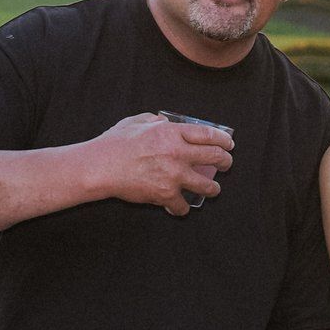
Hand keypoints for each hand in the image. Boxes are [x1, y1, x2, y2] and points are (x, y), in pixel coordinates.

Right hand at [91, 112, 231, 216]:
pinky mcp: (165, 194)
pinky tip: (180, 207)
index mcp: (172, 133)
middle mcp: (178, 153)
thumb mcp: (135, 122)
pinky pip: (183, 205)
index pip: (208, 135)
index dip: (223, 139)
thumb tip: (163, 121)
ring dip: (213, 189)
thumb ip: (153, 120)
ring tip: (214, 189)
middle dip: (226, 162)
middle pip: (215, 157)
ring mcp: (174, 175)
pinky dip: (181, 208)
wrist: (100, 167)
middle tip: (226, 164)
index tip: (229, 144)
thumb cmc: (114, 144)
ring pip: (207, 185)